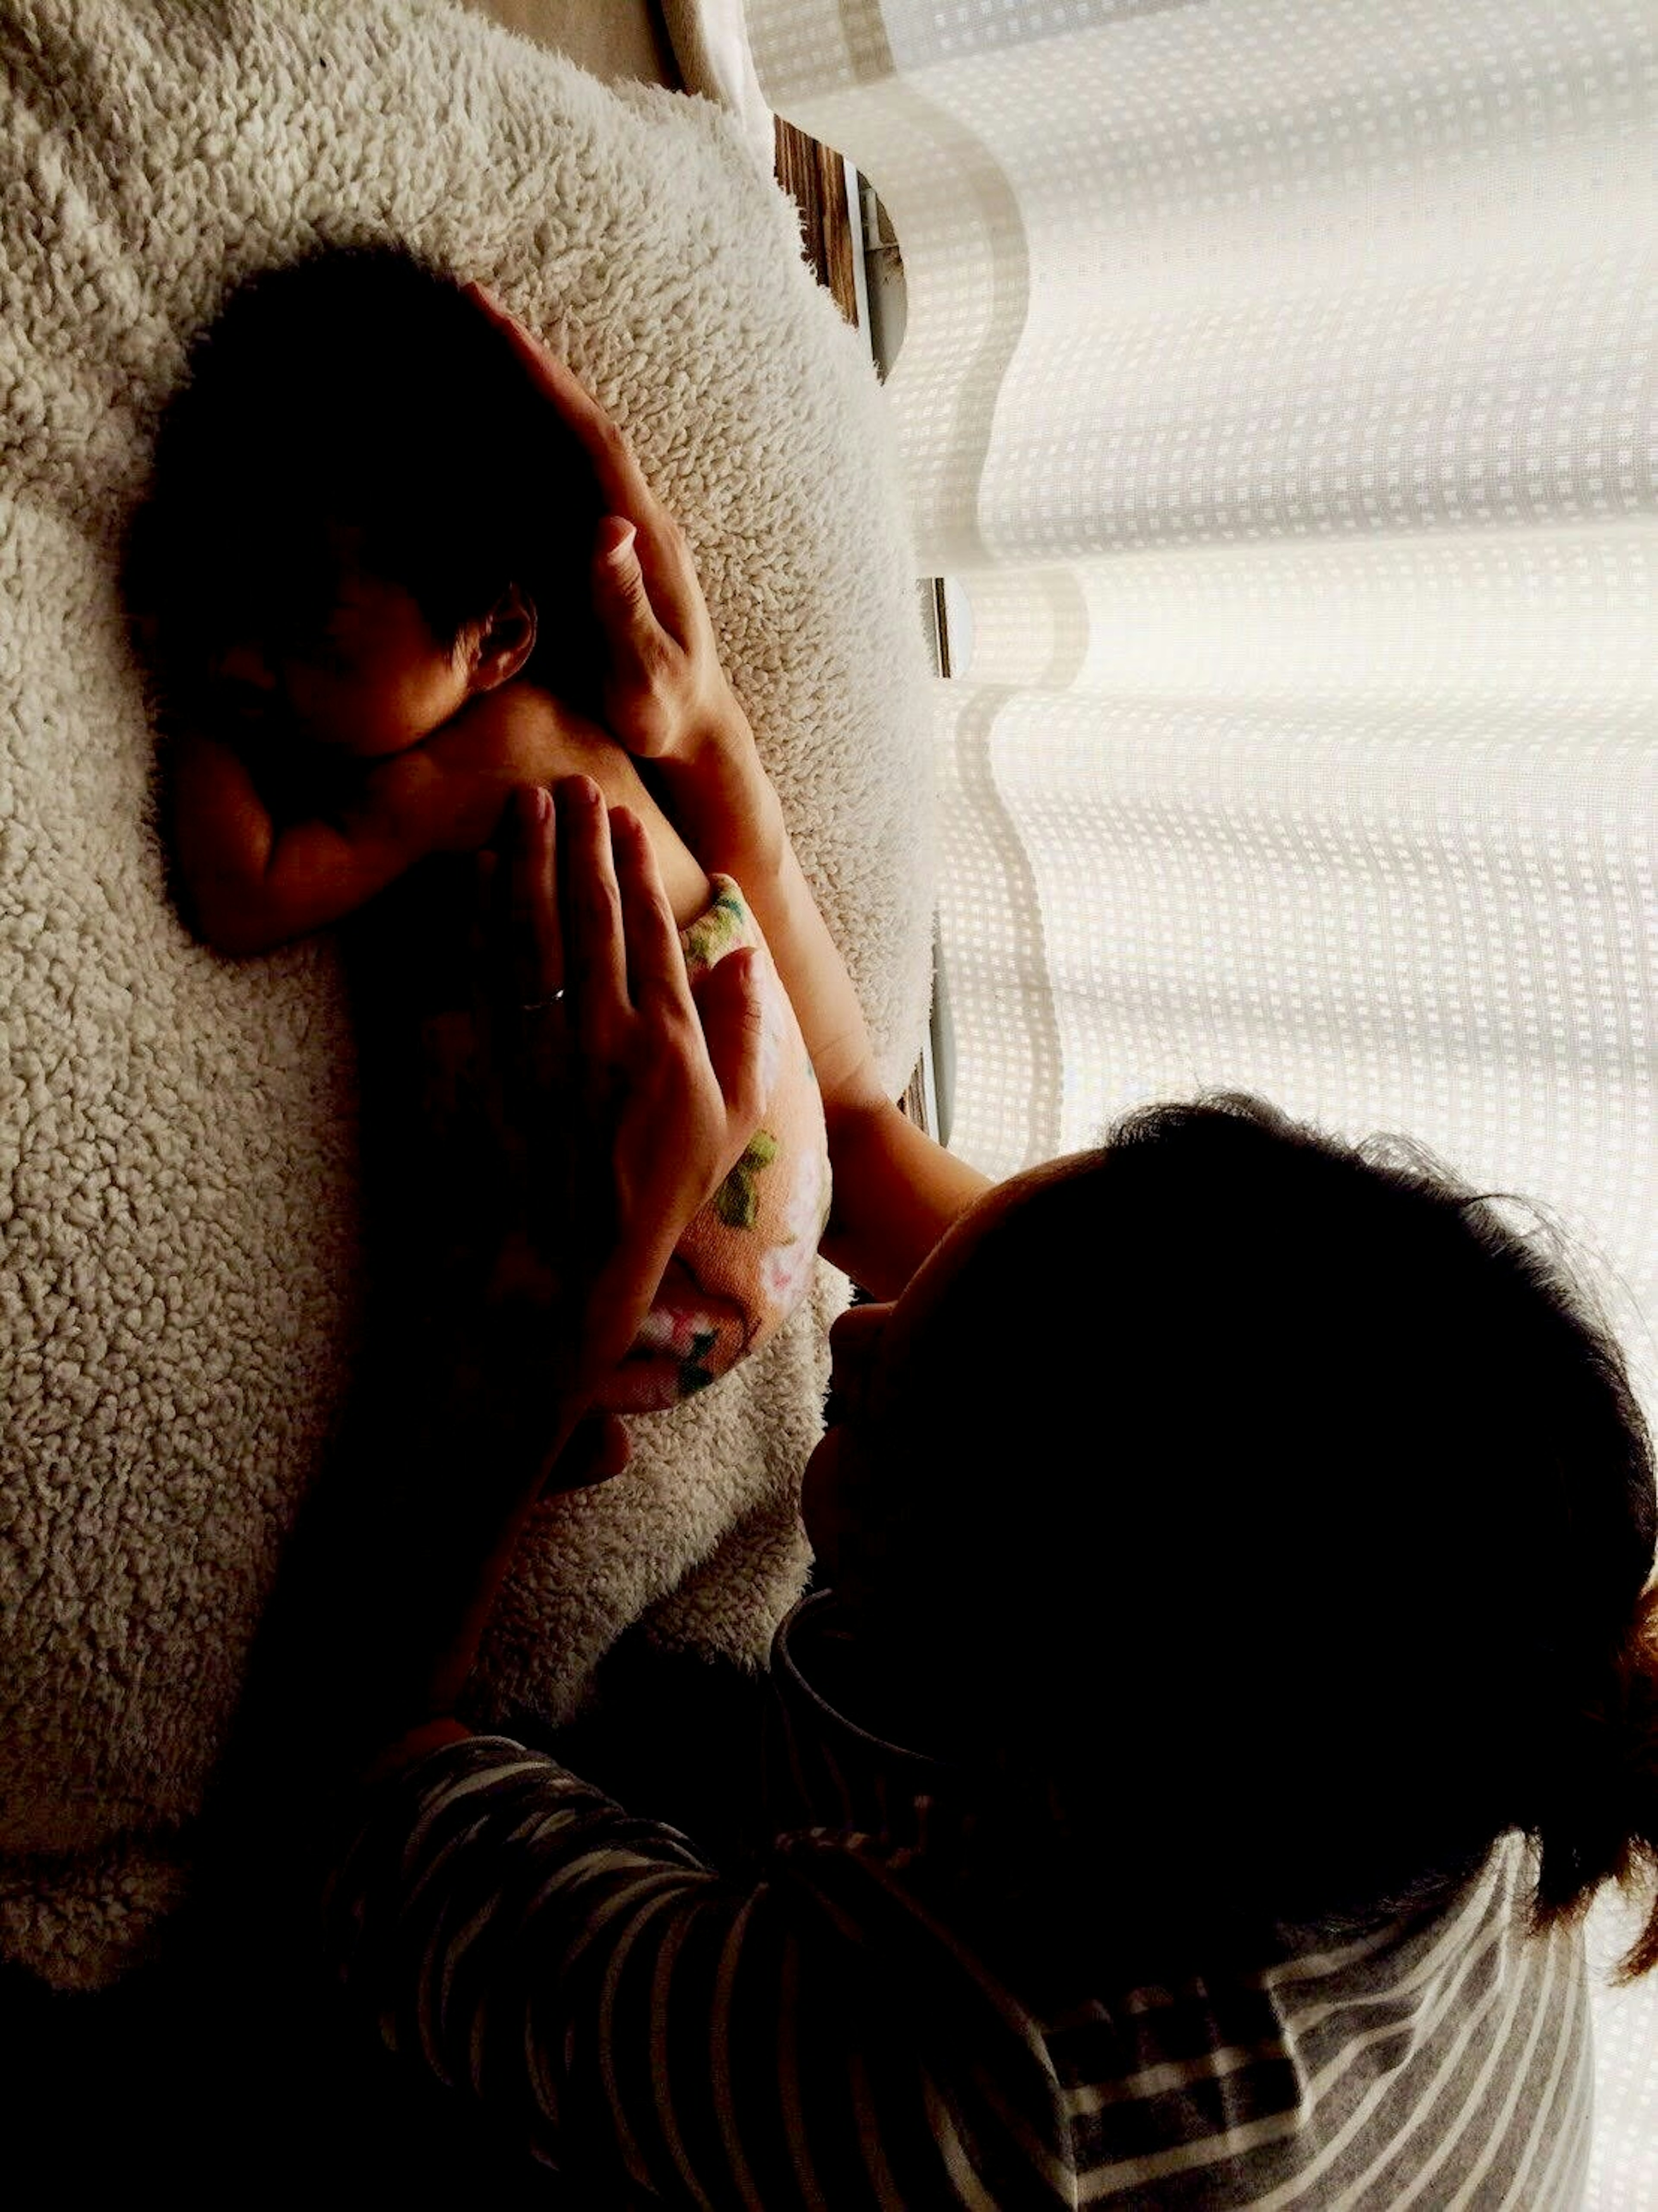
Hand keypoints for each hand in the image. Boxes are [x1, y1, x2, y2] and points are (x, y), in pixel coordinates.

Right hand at [465, 286, 764, 786]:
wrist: (694, 734)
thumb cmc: (665, 713)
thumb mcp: (645, 673)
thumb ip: (626, 605)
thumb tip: (607, 527)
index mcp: (645, 537)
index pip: (591, 437)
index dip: (546, 378)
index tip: (497, 324)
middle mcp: (638, 521)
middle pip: (581, 420)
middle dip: (529, 360)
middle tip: (472, 300)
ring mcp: (625, 534)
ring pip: (574, 442)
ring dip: (530, 391)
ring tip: (475, 339)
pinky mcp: (610, 552)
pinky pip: (568, 479)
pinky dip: (534, 439)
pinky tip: (499, 420)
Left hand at [480, 777, 766, 1403]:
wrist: (573, 1260)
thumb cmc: (659, 1193)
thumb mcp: (729, 1123)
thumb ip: (742, 1035)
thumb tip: (738, 954)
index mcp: (671, 1046)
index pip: (650, 933)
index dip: (635, 868)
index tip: (622, 818)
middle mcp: (608, 1037)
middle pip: (591, 916)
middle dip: (579, 842)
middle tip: (568, 782)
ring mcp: (546, 1050)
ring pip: (535, 934)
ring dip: (528, 862)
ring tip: (522, 804)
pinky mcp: (496, 1067)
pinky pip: (487, 977)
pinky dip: (481, 920)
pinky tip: (479, 875)